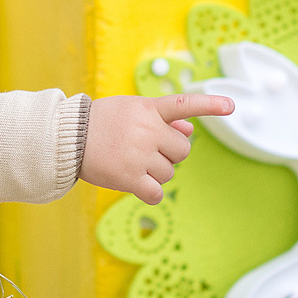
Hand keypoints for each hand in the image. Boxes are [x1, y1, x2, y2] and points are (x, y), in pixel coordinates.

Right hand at [81, 93, 225, 204]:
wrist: (66, 139)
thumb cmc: (98, 123)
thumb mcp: (130, 109)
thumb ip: (161, 117)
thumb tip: (190, 129)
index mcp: (148, 109)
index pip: (185, 104)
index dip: (210, 105)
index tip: (231, 106)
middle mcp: (147, 131)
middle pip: (182, 151)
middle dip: (170, 154)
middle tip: (147, 152)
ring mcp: (140, 155)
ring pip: (169, 172)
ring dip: (156, 173)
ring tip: (133, 163)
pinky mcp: (130, 178)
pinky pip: (156, 193)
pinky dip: (151, 193)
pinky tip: (140, 187)